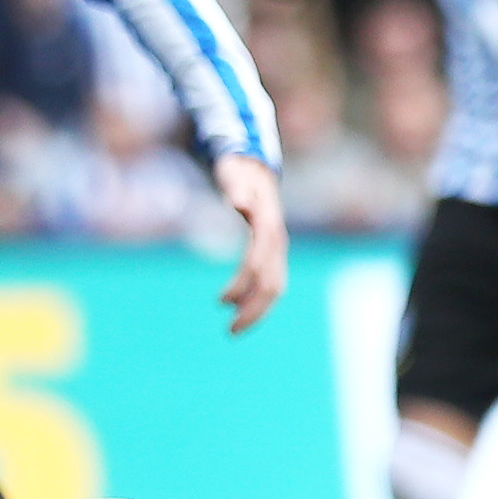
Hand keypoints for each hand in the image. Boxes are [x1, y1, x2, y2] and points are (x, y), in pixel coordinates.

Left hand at [212, 152, 288, 332]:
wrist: (255, 167)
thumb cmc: (239, 172)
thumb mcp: (234, 174)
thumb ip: (236, 188)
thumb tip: (237, 202)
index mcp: (268, 225)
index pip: (257, 264)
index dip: (241, 286)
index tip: (220, 304)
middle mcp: (277, 239)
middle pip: (273, 283)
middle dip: (254, 310)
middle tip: (230, 331)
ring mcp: (277, 246)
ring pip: (276, 286)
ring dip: (257, 309)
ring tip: (233, 325)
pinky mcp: (273, 251)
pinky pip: (271, 279)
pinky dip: (257, 296)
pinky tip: (236, 304)